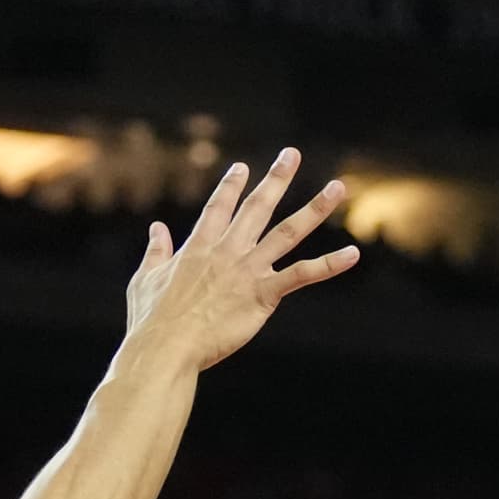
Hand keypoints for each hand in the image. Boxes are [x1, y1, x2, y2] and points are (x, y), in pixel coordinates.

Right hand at [123, 150, 357, 372]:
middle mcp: (227, 250)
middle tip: (292, 154)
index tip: (243, 167)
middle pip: (257, 207)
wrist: (166, 344)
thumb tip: (156, 229)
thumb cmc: (152, 319)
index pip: (219, 207)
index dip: (232, 186)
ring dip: (315, 208)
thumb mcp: (145, 278)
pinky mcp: (263, 294)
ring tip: (337, 187)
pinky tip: (352, 254)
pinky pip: (302, 275)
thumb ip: (156, 251)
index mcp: (199, 245)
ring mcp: (247, 269)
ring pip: (288, 232)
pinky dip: (329, 265)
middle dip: (276, 178)